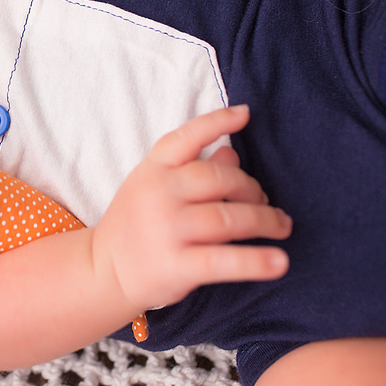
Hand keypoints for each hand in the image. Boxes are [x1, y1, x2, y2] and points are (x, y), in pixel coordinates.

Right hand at [92, 105, 291, 314]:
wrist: (103, 271)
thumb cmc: (136, 225)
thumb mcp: (153, 188)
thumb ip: (191, 170)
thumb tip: (232, 153)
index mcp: (152, 170)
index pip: (185, 138)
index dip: (216, 122)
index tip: (244, 114)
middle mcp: (158, 194)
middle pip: (219, 179)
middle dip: (252, 188)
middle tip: (266, 202)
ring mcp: (166, 229)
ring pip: (229, 218)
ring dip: (266, 221)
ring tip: (282, 226)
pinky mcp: (175, 265)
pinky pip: (224, 261)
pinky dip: (255, 261)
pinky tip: (280, 263)